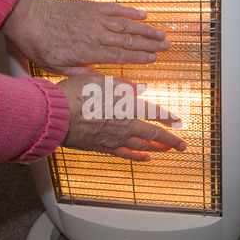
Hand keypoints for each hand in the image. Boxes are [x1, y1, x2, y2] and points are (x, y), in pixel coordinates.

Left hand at [1, 0, 169, 75]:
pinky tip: (141, 13)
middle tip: (166, 46)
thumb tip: (103, 81)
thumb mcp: (59, 68)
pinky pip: (114, 8)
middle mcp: (97, 34)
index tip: (154, 59)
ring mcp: (95, 19)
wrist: (28, 18)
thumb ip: (83, 74)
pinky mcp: (90, 7)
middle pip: (130, 40)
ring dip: (145, 28)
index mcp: (90, 52)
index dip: (140, 57)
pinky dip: (129, 10)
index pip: (122, 56)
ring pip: (126, 24)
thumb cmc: (40, 44)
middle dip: (150, 44)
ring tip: (160, 32)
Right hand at [57, 75, 186, 160]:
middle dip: (171, 140)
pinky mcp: (103, 147)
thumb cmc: (77, 95)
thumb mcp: (102, 81)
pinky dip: (137, 157)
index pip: (155, 113)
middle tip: (181, 145)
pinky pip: (125, 154)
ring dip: (157, 148)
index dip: (169, 118)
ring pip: (142, 146)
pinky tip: (145, 158)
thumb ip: (124, 86)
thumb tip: (141, 88)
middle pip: (154, 134)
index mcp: (127, 107)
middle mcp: (125, 125)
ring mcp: (115, 139)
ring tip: (167, 150)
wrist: (58, 115)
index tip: (179, 122)